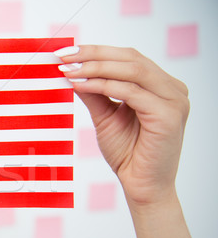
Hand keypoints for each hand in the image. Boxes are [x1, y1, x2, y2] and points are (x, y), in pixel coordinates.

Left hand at [56, 45, 189, 205]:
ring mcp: (174, 100)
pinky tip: (80, 85)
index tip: (65, 52)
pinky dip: (102, 85)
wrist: (141, 186)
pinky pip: (131, 92)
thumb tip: (72, 70)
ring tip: (68, 69)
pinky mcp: (169, 114)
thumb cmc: (127, 154)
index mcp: (161, 85)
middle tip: (63, 56)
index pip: (127, 57)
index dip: (96, 51)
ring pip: (131, 70)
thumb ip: (94, 93)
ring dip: (95, 67)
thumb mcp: (105, 116)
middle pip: (130, 58)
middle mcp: (172, 88)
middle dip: (92, 55)